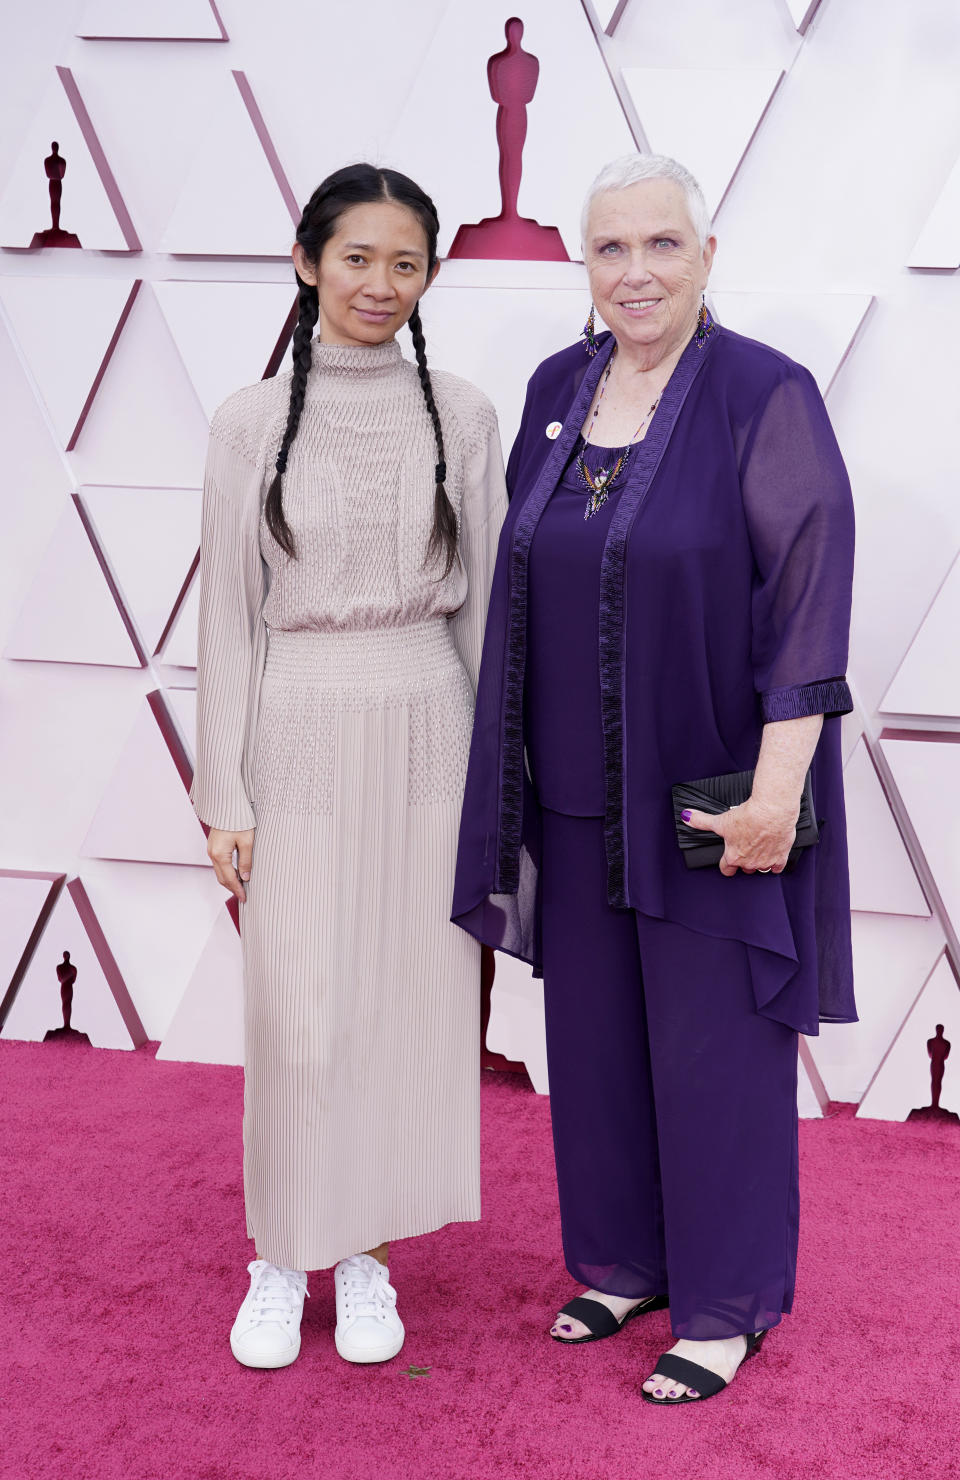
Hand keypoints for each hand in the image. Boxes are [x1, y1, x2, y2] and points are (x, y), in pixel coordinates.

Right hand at [207, 827, 254, 900]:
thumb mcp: (246, 842)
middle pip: (222, 877)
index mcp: (220, 855)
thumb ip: (246, 861)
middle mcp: (212, 854)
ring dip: (229, 880)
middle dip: (232, 888)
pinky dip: (226, 871)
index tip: (245, 898)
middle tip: (243, 895)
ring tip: (241, 886)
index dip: (237, 889)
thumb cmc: (238, 821)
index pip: (229, 878)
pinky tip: (236, 873)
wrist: (227, 805)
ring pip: (219, 871)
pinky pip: (219, 864)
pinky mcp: (214, 846)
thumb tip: (245, 877)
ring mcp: (211, 850)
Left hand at [681, 798, 796, 876]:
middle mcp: (749, 863)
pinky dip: (775, 863)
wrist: (771, 812)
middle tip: (745, 848)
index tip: (728, 859)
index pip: (726, 869)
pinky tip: (773, 854)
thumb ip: (702, 821)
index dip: (726, 864)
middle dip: (744, 860)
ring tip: (758, 849)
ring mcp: (765, 862)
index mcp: (733, 857)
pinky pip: (777, 868)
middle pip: (744, 869)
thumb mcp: (720, 819)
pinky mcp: (780, 857)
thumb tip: (687, 817)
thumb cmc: (748, 817)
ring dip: (759, 862)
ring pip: (760, 869)